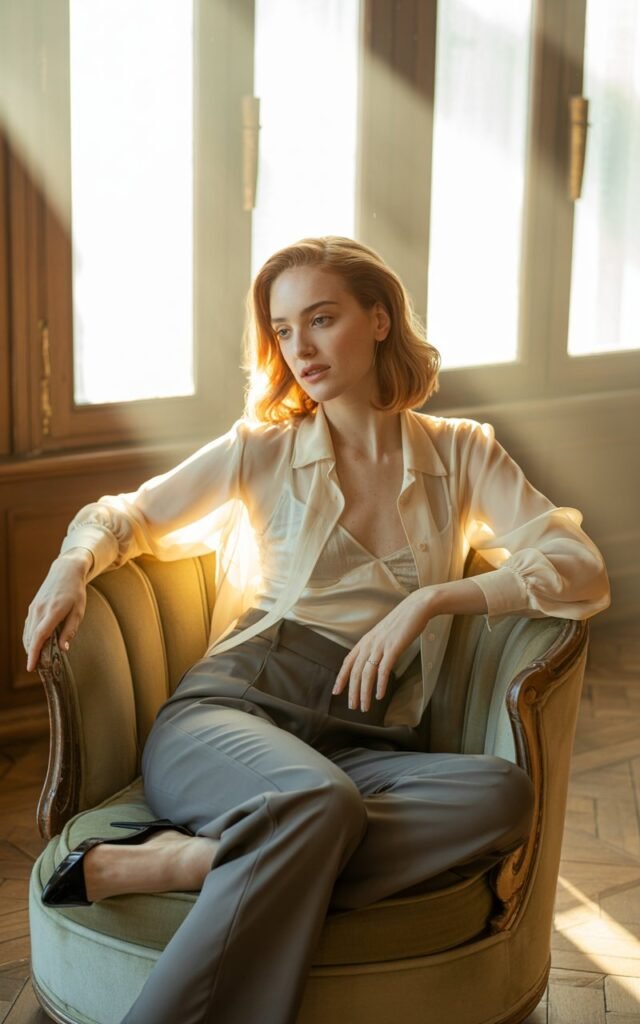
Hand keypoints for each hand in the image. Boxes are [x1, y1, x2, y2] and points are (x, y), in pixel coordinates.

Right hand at [23, 548, 92, 671]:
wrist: (65, 572)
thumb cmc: (75, 592)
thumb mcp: (78, 612)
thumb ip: (70, 631)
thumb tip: (63, 648)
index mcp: (53, 612)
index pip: (40, 636)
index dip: (34, 653)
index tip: (31, 667)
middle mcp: (40, 610)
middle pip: (31, 637)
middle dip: (32, 654)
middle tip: (37, 668)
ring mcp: (34, 608)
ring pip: (28, 632)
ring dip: (30, 647)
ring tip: (35, 659)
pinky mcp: (32, 606)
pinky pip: (28, 626)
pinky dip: (29, 637)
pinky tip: (34, 644)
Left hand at [332, 589, 435, 712]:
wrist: (416, 607)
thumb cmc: (402, 621)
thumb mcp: (383, 633)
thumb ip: (375, 646)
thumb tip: (372, 661)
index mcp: (365, 640)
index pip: (347, 662)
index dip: (341, 678)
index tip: (336, 692)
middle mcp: (369, 644)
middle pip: (355, 672)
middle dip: (352, 692)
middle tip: (353, 707)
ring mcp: (380, 646)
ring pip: (367, 674)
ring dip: (365, 693)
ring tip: (365, 707)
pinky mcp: (393, 648)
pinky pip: (383, 670)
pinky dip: (380, 685)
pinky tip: (380, 696)